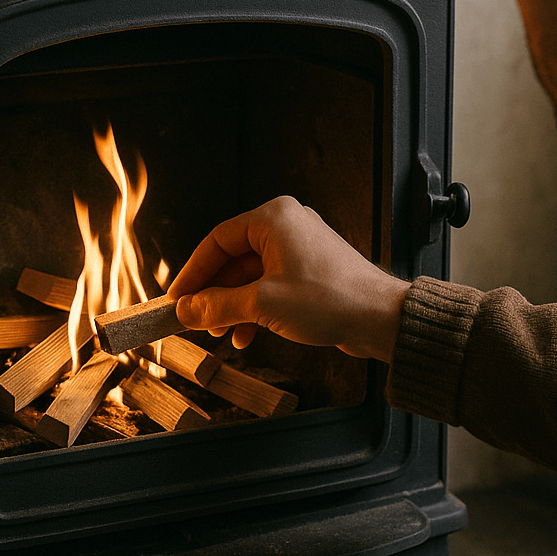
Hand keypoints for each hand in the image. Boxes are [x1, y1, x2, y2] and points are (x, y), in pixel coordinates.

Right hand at [168, 196, 410, 361]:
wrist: (379, 319)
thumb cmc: (330, 299)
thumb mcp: (262, 305)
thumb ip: (218, 305)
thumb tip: (185, 310)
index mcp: (274, 218)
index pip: (217, 240)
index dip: (193, 271)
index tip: (176, 298)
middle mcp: (286, 227)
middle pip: (232, 259)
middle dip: (213, 294)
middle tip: (194, 320)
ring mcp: (299, 250)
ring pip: (250, 277)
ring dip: (232, 306)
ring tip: (219, 334)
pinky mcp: (309, 273)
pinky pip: (269, 288)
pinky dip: (254, 310)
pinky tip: (245, 337)